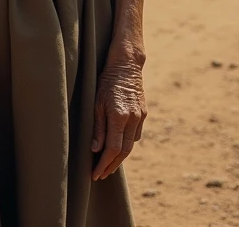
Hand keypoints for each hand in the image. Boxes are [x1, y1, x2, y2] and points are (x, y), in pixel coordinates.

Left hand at [91, 61, 146, 180]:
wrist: (126, 64)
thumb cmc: (107, 80)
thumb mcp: (97, 102)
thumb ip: (98, 127)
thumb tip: (95, 150)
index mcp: (119, 116)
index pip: (113, 149)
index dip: (104, 164)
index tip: (95, 173)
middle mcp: (133, 118)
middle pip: (124, 151)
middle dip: (112, 165)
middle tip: (101, 175)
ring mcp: (140, 117)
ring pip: (131, 145)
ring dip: (120, 157)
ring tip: (108, 165)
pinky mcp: (143, 114)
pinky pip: (135, 135)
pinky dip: (127, 144)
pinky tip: (118, 148)